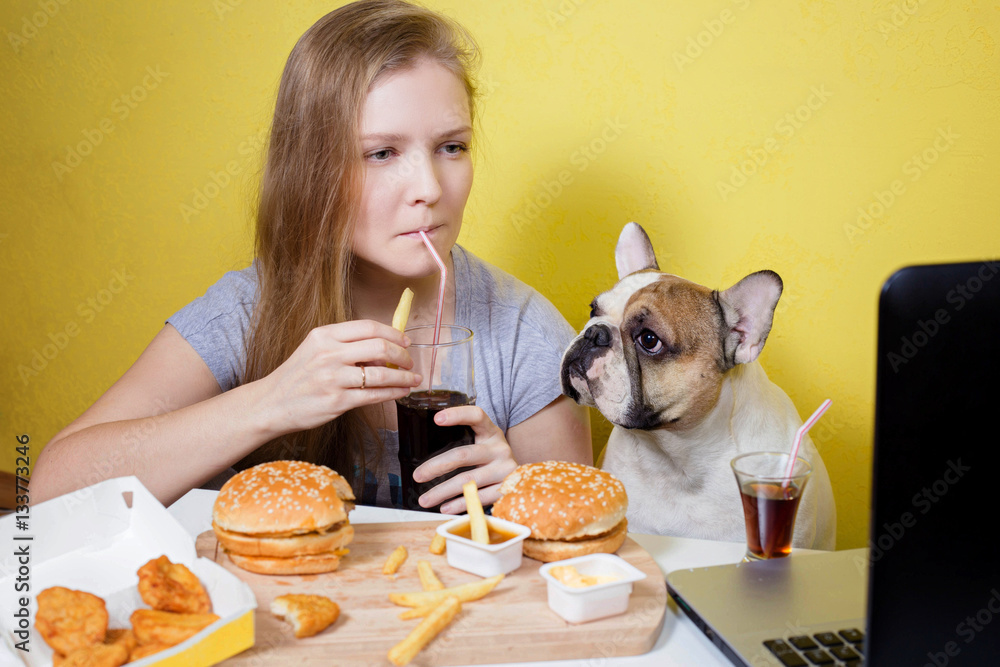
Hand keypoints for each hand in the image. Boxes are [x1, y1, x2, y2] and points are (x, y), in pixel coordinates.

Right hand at [258, 320, 421, 435]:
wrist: (272, 403)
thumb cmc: (298, 376)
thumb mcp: (316, 350)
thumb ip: (346, 345)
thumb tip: (385, 349)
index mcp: (324, 335)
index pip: (368, 327)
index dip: (393, 333)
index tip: (405, 341)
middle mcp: (328, 354)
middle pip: (379, 346)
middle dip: (402, 355)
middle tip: (410, 362)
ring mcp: (333, 378)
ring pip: (381, 374)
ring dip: (403, 377)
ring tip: (412, 379)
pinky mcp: (337, 401)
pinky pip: (375, 395)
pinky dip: (394, 393)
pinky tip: (401, 392)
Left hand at [412, 406, 517, 513]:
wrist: (525, 478)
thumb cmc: (492, 459)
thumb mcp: (484, 444)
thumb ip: (464, 443)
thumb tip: (426, 457)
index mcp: (491, 432)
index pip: (477, 416)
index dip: (458, 414)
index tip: (437, 418)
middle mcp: (500, 448)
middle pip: (463, 455)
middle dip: (437, 466)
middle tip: (418, 475)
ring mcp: (505, 469)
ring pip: (468, 480)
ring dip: (443, 491)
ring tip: (425, 500)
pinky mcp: (506, 489)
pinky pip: (479, 497)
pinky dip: (460, 504)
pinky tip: (445, 507)